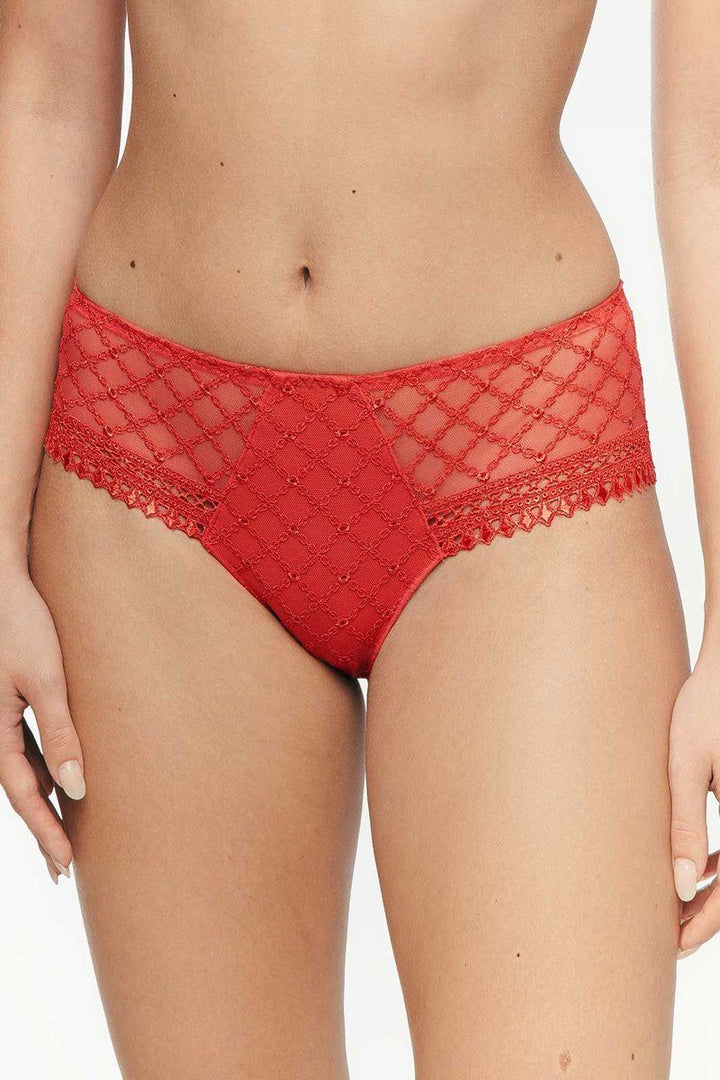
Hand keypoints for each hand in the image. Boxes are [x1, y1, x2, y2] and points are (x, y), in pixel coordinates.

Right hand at [0, 568, 84, 883]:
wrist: (2, 581)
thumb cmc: (21, 625)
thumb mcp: (46, 681)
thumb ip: (62, 734)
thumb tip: (76, 790)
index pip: (24, 795)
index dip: (45, 832)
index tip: (64, 866)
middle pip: (20, 790)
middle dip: (42, 828)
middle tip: (62, 870)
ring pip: (22, 770)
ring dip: (43, 802)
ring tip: (63, 835)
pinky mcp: (10, 699)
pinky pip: (24, 745)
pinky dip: (42, 769)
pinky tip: (60, 781)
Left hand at [669, 647, 719, 954]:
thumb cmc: (705, 707)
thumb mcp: (686, 765)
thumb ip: (685, 826)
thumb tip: (679, 886)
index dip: (704, 923)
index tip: (672, 945)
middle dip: (708, 912)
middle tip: (670, 935)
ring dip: (718, 889)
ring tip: (677, 907)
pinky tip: (700, 865)